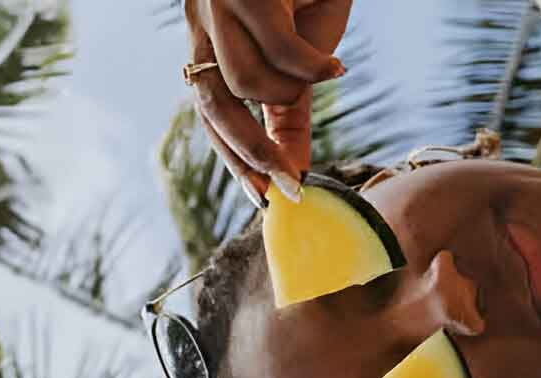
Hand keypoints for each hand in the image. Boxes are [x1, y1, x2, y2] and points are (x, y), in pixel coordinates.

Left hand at [184, 0, 352, 190]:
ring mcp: (220, 5)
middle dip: (253, 153)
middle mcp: (203, 23)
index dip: (236, 158)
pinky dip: (313, 66)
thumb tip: (294, 172)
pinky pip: (280, 52)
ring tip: (324, 71)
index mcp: (210, 40)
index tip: (263, 196)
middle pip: (212, 109)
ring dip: (290, 90)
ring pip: (244, 83)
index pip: (211, 114)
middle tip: (288, 183)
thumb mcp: (301, 56)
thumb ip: (291, 108)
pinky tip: (336, 67)